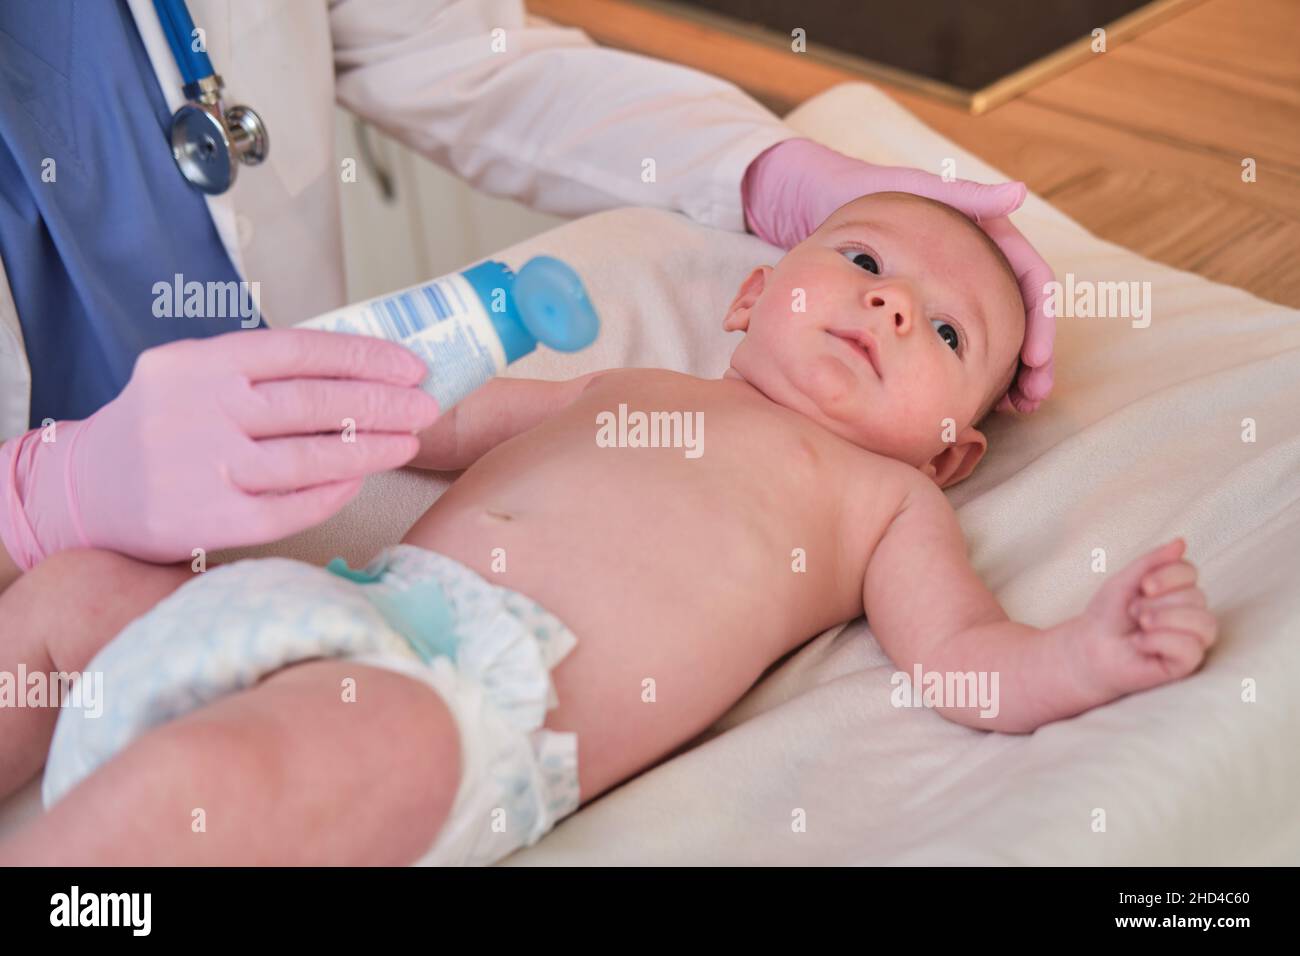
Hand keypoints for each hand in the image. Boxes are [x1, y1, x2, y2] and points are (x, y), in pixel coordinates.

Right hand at [0, 329, 440, 567]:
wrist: (85, 488)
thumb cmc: (164, 424)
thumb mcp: (195, 375)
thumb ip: (260, 370)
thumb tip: (361, 368)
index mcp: (199, 362)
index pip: (298, 350)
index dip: (363, 357)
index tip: (411, 366)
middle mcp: (198, 410)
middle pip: (310, 404)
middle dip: (381, 403)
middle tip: (427, 407)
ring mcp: (200, 467)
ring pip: (305, 458)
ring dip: (368, 450)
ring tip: (407, 443)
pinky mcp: (204, 520)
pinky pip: (286, 508)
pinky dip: (330, 493)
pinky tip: (359, 481)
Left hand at [741, 137, 1054, 411]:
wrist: (815, 202)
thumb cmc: (867, 189)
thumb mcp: (917, 190)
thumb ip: (966, 195)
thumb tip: (1020, 193)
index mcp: (987, 237)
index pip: (1031, 281)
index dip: (1042, 320)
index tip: (1039, 357)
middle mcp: (978, 265)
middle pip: (1022, 317)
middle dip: (1034, 360)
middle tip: (1033, 398)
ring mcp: (952, 289)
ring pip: (995, 335)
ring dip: (1011, 372)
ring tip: (1015, 408)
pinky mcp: (924, 309)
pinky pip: (955, 343)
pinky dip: (972, 369)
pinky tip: (973, 398)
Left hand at [1069, 538, 1217, 700]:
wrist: (1089, 648)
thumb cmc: (1108, 615)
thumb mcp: (1125, 581)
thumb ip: (1152, 561)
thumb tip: (1182, 541)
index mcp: (1177, 590)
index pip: (1190, 571)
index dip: (1168, 575)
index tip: (1143, 586)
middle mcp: (1190, 613)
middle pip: (1196, 597)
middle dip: (1158, 603)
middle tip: (1133, 612)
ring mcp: (1191, 639)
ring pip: (1204, 623)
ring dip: (1164, 620)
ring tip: (1140, 625)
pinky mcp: (1186, 664)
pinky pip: (1191, 649)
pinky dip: (1160, 642)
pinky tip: (1140, 643)